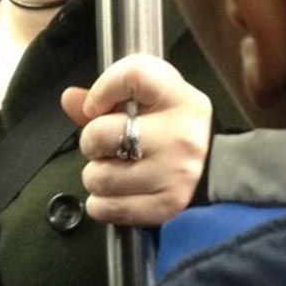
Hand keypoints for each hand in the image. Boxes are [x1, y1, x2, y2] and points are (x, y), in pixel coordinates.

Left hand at [61, 53, 211, 226]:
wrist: (215, 169)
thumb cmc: (169, 128)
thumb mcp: (146, 100)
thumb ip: (106, 96)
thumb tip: (70, 99)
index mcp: (178, 97)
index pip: (133, 76)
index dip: (102, 89)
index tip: (97, 105)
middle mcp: (181, 134)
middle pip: (100, 133)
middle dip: (92, 142)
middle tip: (107, 146)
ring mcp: (176, 173)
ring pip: (98, 177)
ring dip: (96, 175)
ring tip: (115, 169)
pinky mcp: (167, 206)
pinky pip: (106, 209)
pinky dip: (101, 204)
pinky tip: (116, 192)